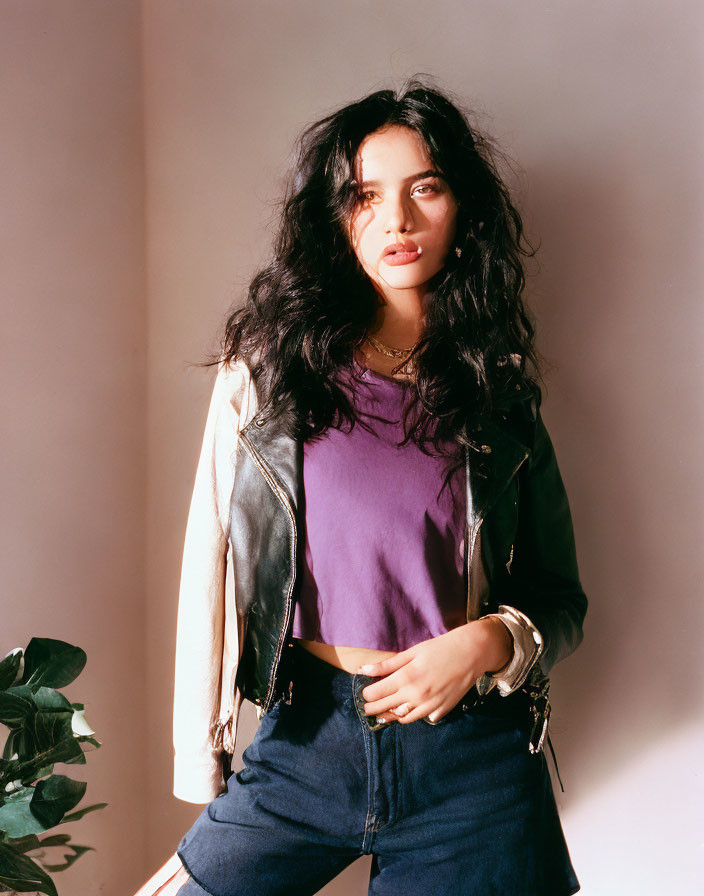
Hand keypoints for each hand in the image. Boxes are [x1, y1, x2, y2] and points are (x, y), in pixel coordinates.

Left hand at [359, 618, 512, 723]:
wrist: (471, 653)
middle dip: (373, 708)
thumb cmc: (440, 648)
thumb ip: (387, 664)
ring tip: (385, 710)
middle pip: (385, 708)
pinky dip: (413, 715)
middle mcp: (417, 695)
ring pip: (403, 718)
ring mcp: (430, 705)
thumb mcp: (412, 652)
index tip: (364, 694)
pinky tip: (409, 708)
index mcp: (407, 677)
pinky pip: (421, 718)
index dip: (366, 696)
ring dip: (391, 715)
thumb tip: (364, 670)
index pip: (376, 694)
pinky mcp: (441, 710)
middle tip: (367, 707)